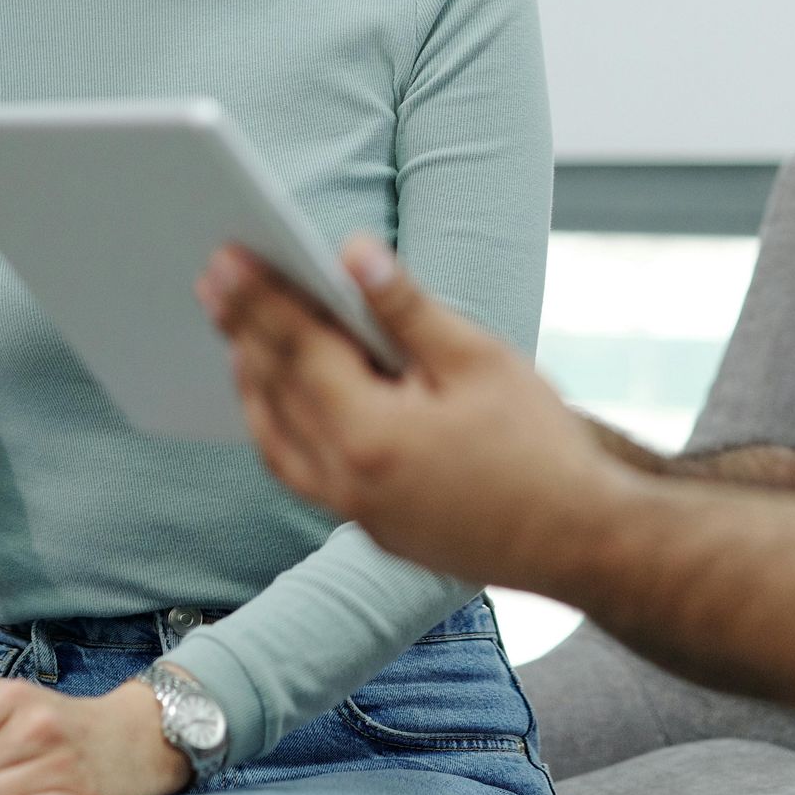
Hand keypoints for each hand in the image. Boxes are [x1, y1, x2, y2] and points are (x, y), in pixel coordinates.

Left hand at [196, 238, 626, 589]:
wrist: (582, 541)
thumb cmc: (541, 447)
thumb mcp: (480, 360)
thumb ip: (406, 308)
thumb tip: (351, 253)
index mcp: (370, 433)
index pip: (298, 347)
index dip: (260, 295)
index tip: (227, 254)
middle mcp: (347, 480)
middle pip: (274, 390)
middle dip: (241, 329)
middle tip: (213, 278)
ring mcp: (354, 511)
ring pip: (275, 439)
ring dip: (250, 382)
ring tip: (236, 334)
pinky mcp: (370, 528)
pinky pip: (299, 471)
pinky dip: (278, 428)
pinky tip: (284, 400)